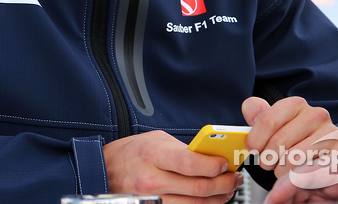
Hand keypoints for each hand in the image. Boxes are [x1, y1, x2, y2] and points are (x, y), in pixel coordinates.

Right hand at [103, 130, 241, 203]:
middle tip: (234, 178)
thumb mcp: (155, 140)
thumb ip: (182, 149)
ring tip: (226, 190)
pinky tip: (208, 200)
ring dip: (217, 199)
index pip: (191, 164)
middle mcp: (152, 180)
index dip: (214, 166)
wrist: (103, 170)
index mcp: (153, 154)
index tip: (225, 163)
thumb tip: (211, 157)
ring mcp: (151, 199)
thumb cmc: (129, 153)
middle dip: (224, 184)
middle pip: (198, 188)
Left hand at [242, 97, 337, 177]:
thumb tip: (251, 109)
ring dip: (281, 170)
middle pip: (278, 142)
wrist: (322, 152)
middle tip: (268, 162)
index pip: (267, 120)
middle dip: (267, 158)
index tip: (252, 149)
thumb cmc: (294, 137)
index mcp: (296, 104)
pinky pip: (308, 173)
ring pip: (292, 160)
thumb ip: (257, 114)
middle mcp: (316, 115)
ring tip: (282, 168)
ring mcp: (331, 135)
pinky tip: (295, 175)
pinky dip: (296, 178)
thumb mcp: (274, 123)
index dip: (255, 139)